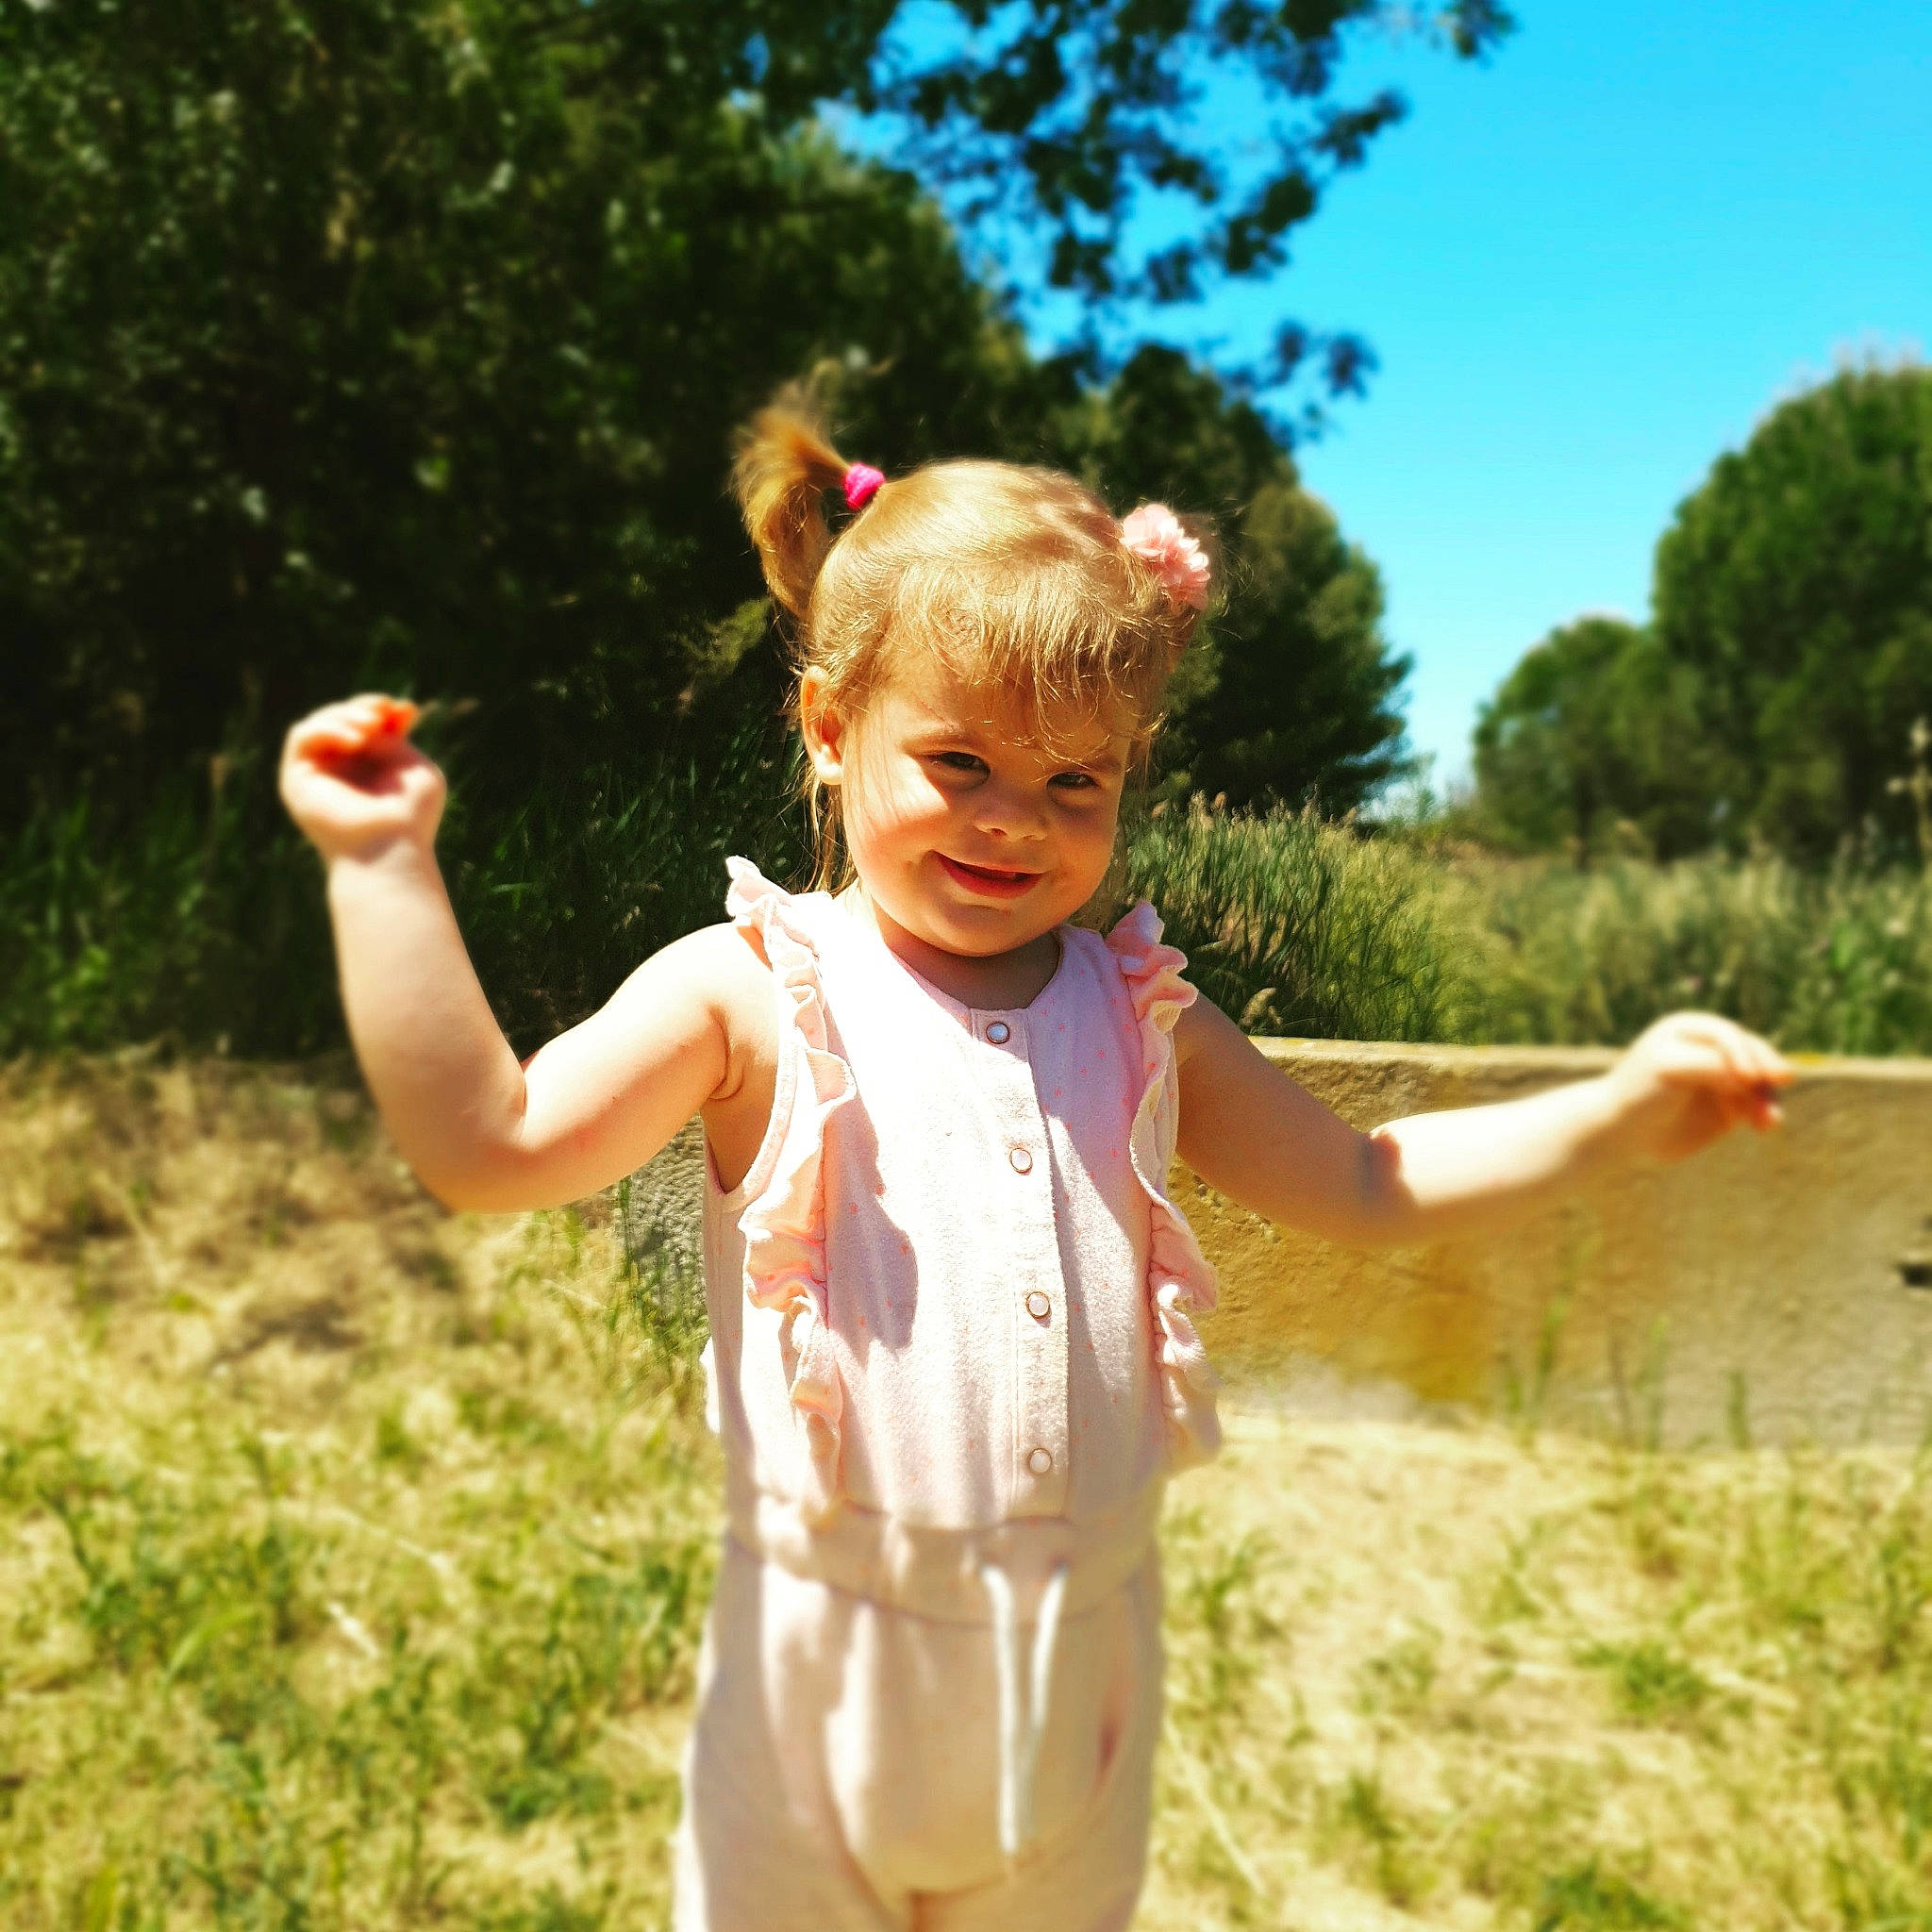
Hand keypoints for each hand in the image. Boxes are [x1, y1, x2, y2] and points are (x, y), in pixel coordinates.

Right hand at [279, 693, 447, 862]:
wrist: (391, 850)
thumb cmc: (410, 817)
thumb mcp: (414, 766)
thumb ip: (395, 737)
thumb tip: (382, 713)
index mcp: (369, 768)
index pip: (366, 725)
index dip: (382, 710)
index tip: (405, 710)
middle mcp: (340, 771)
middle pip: (340, 718)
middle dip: (363, 708)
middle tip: (384, 711)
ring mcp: (317, 774)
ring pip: (318, 723)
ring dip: (346, 715)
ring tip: (371, 727)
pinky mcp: (296, 779)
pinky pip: (302, 736)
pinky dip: (329, 729)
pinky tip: (356, 740)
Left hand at [1601, 1012, 1792, 1164]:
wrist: (1619, 1131)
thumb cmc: (1638, 1093)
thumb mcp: (1671, 1070)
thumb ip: (1712, 1066)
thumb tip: (1755, 1075)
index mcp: (1691, 1029)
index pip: (1728, 1035)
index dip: (1743, 1052)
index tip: (1749, 1077)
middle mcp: (1710, 1050)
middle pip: (1752, 1054)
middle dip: (1766, 1069)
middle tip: (1782, 1080)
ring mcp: (1722, 1078)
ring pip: (1760, 1082)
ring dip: (1768, 1097)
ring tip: (1769, 1121)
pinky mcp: (1729, 1106)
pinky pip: (1756, 1106)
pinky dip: (1765, 1114)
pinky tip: (1766, 1127)